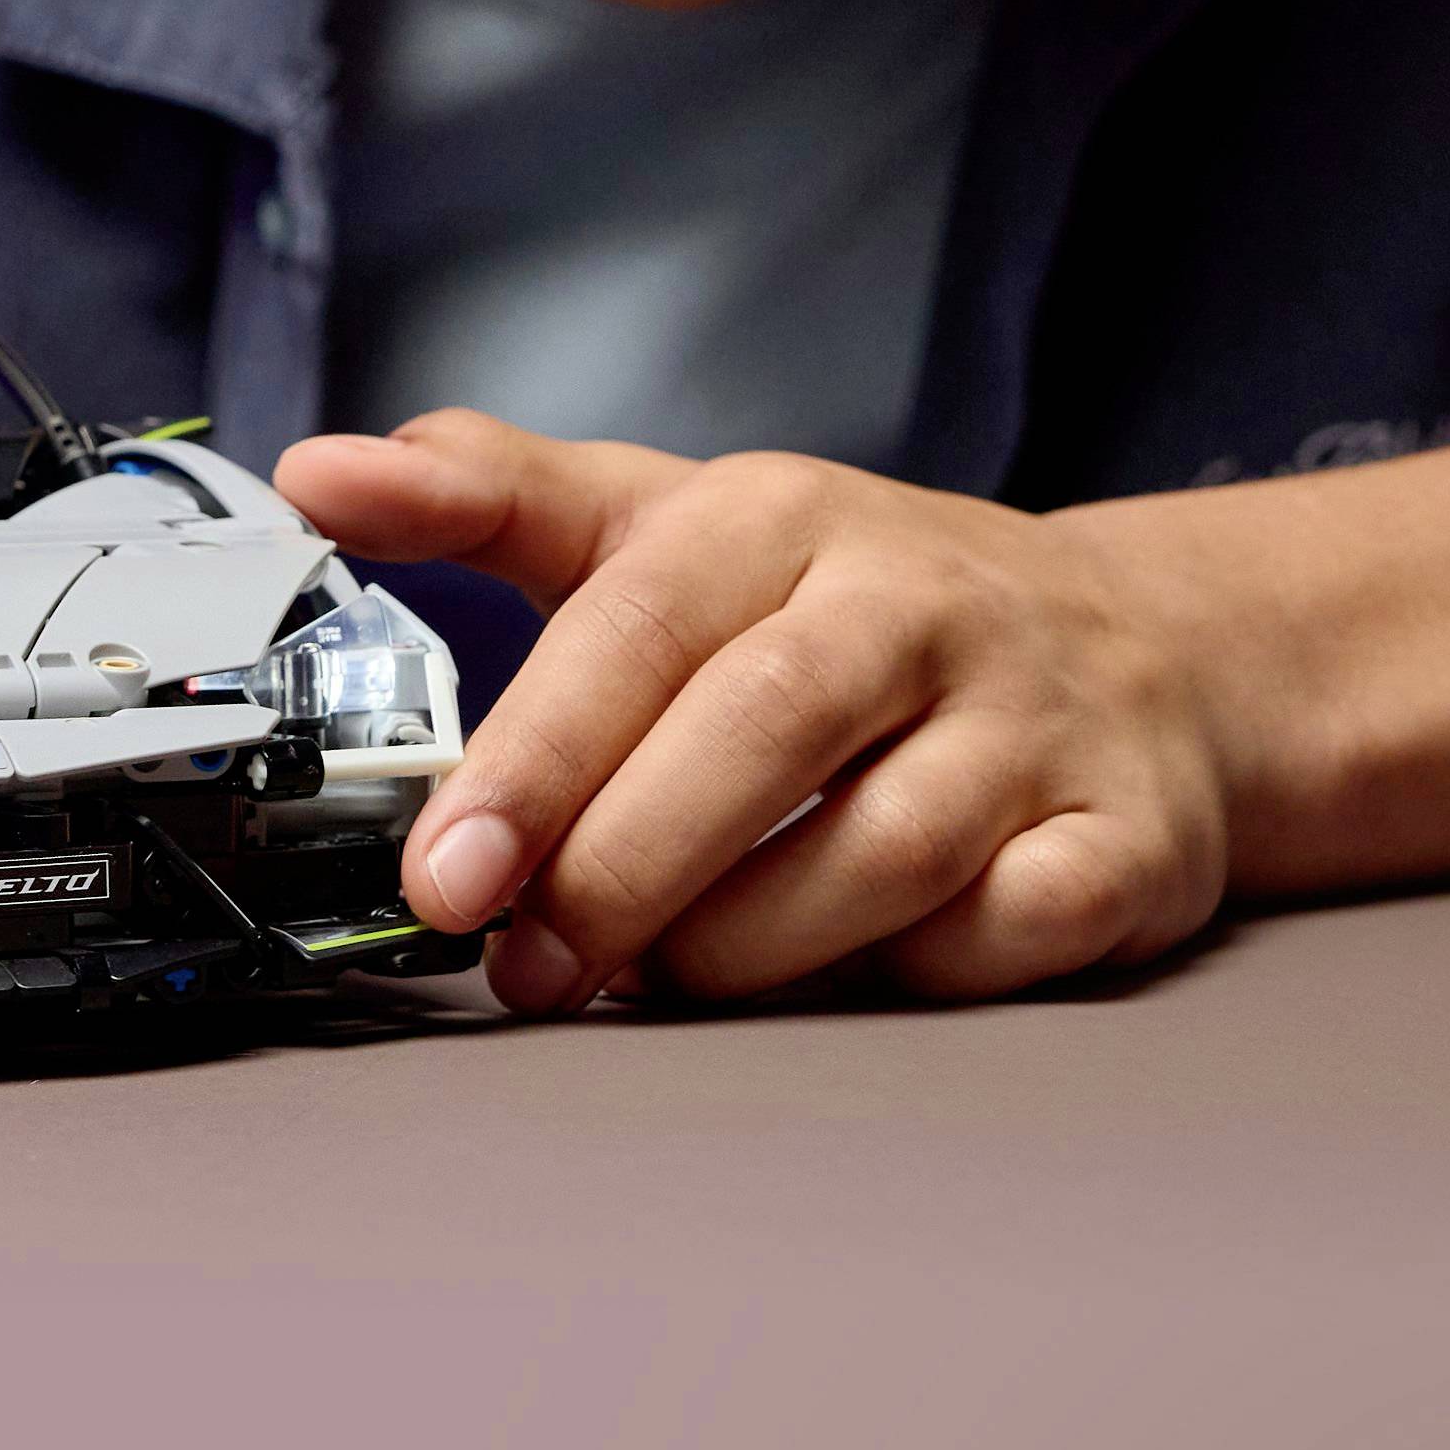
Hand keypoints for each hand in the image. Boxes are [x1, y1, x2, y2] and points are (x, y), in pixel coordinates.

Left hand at [276, 411, 1232, 1008]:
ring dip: (747, 940)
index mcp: (779, 517)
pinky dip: (916, 971)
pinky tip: (838, 976)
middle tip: (525, 961)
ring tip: (652, 979)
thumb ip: (483, 495)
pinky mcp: (1127, 835)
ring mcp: (1034, 717)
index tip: (444, 870)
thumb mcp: (660, 520)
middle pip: (759, 733)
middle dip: (620, 864)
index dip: (535, 755)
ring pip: (886, 847)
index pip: (636, 624)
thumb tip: (314, 470)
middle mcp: (914, 600)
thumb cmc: (841, 600)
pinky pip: (1012, 928)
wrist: (1134, 647)